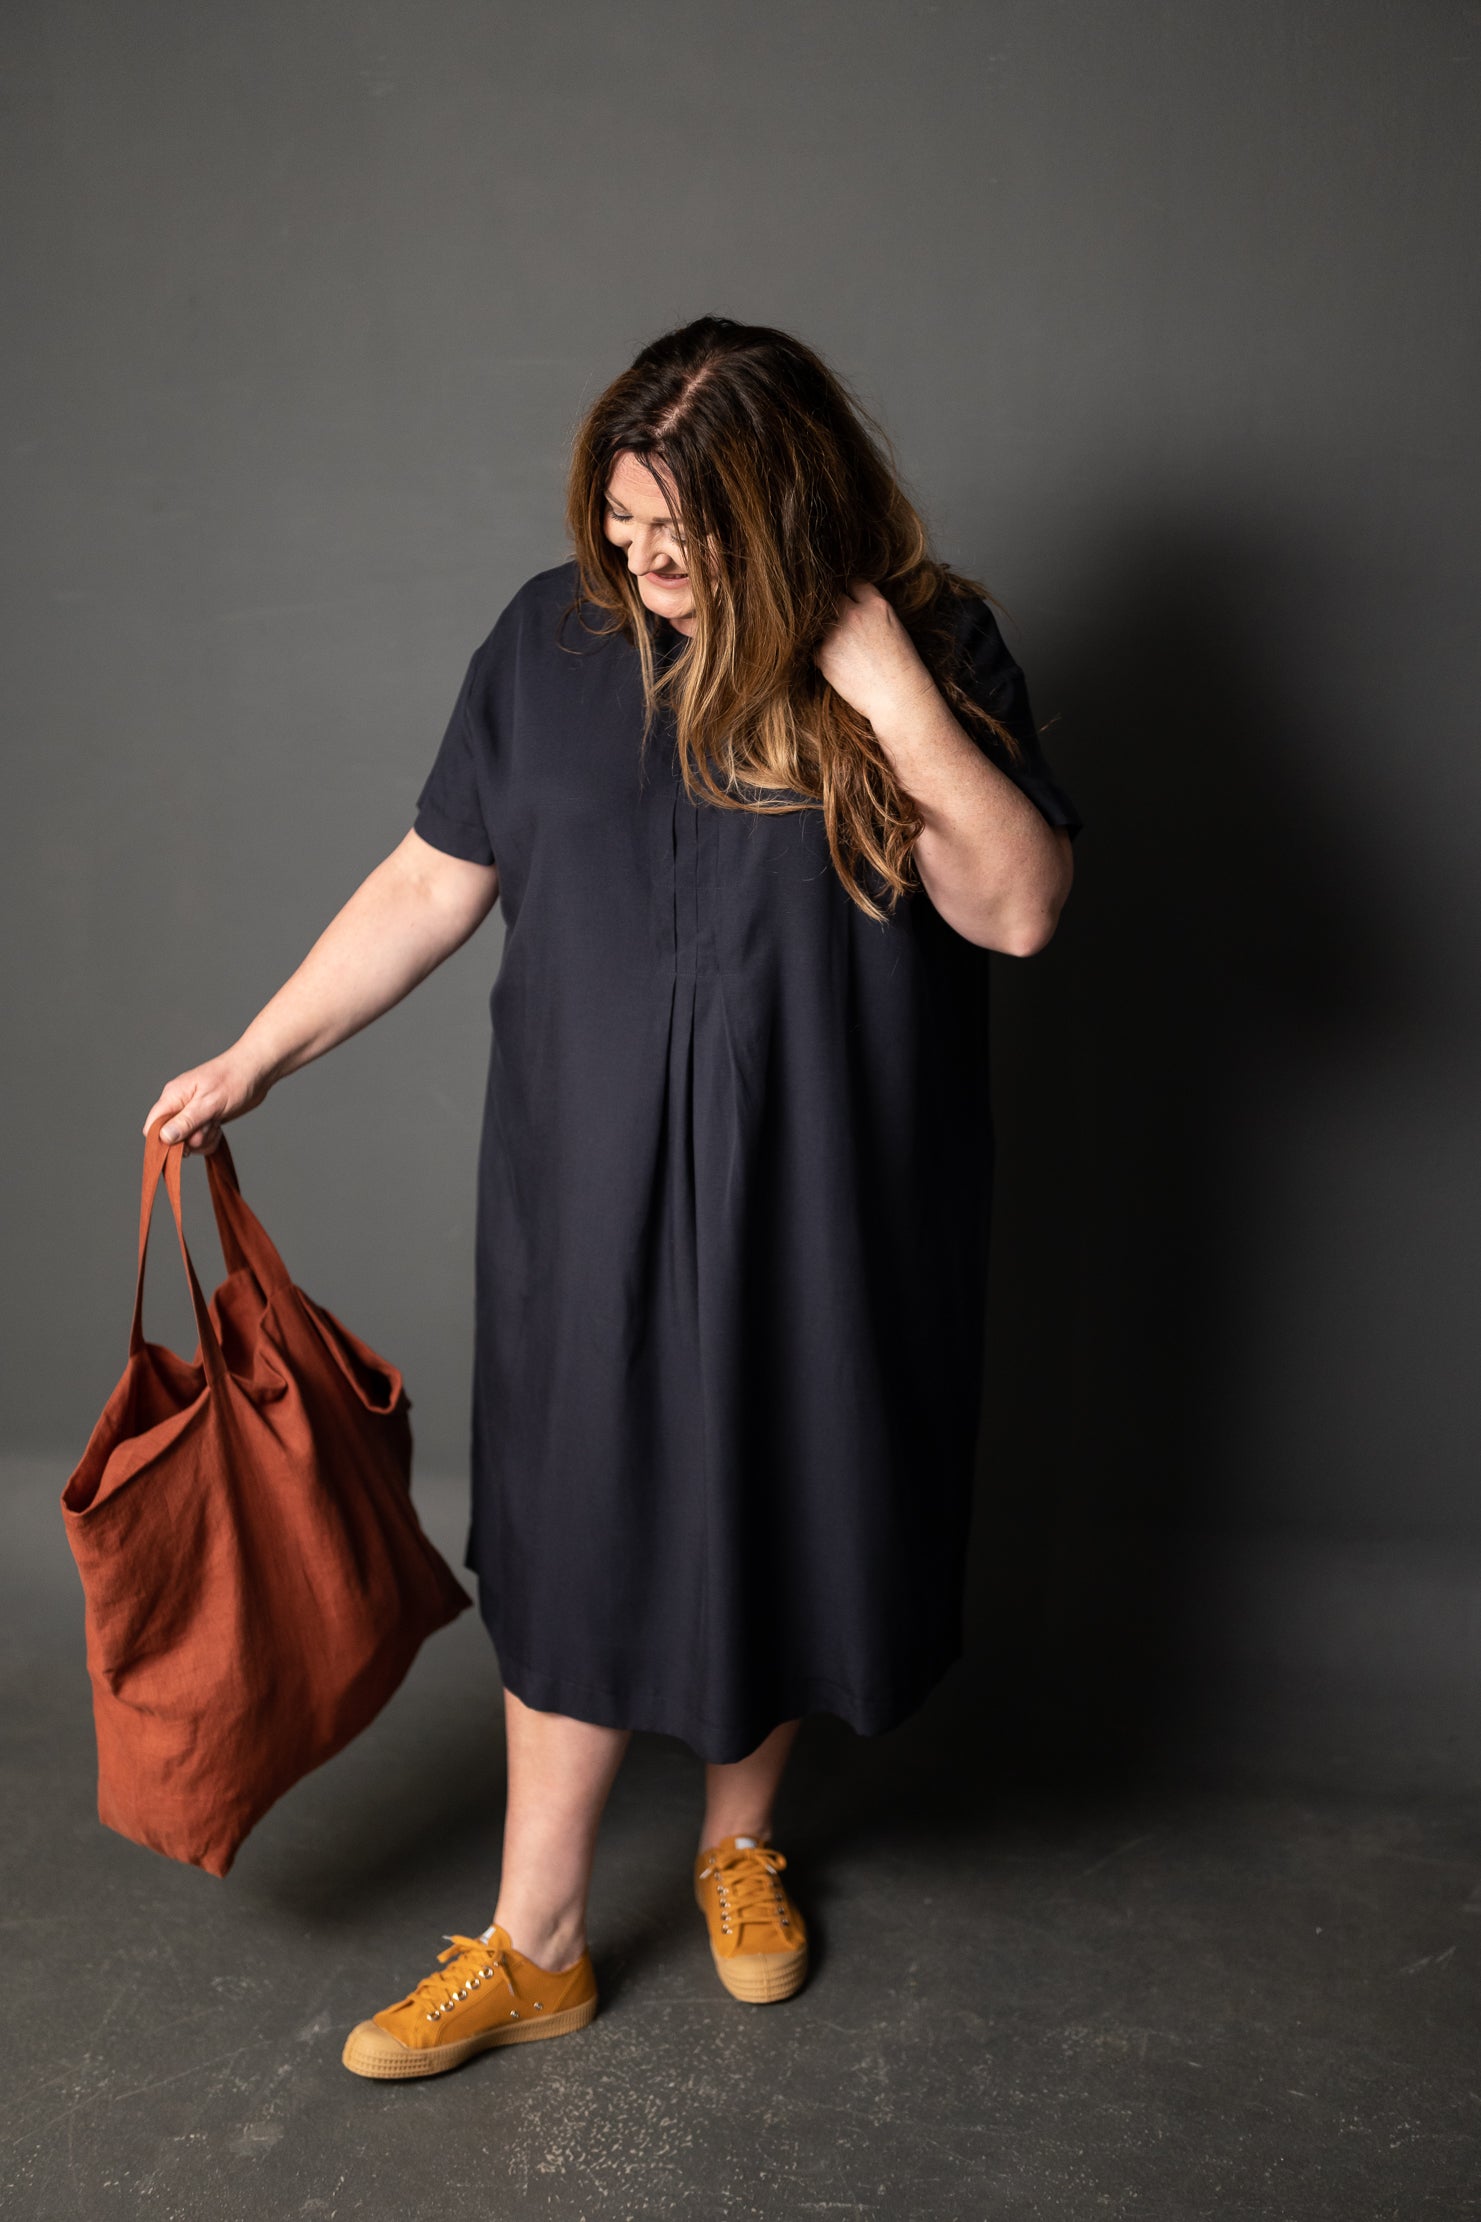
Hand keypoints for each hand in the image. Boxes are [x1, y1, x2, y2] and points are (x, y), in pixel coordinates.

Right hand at [141, 1049, 273, 1154]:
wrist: (257, 1071)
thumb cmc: (234, 1079)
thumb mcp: (209, 1102)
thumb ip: (186, 1121)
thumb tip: (164, 1137)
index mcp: (173, 1096)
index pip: (152, 1126)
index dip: (162, 1141)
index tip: (181, 1145)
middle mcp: (178, 1106)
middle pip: (171, 1139)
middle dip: (191, 1139)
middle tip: (209, 1124)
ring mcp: (192, 1114)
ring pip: (188, 1142)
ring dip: (204, 1138)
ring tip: (216, 1121)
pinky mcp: (204, 1120)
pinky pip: (200, 1140)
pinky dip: (211, 1139)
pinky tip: (219, 1125)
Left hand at [811, 579, 936, 730]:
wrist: (899, 698)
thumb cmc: (902, 667)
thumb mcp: (894, 627)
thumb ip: (871, 610)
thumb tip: (849, 603)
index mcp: (876, 605)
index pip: (854, 583)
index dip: (852, 594)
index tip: (852, 603)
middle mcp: (854, 615)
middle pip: (833, 598)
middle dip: (836, 608)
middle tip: (844, 626)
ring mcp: (836, 635)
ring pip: (821, 622)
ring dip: (827, 630)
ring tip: (844, 648)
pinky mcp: (824, 656)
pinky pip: (815, 647)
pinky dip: (823, 653)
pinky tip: (840, 663)